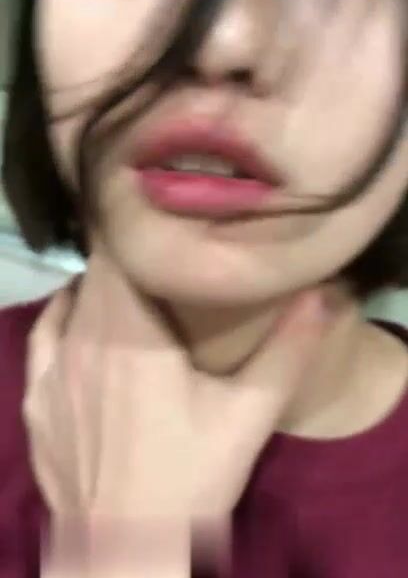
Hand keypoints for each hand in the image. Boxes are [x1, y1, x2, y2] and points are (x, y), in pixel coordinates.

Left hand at [24, 250, 332, 575]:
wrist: (127, 548)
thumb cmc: (191, 477)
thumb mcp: (249, 415)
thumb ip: (288, 350)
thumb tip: (322, 294)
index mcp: (131, 331)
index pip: (118, 253)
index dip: (140, 232)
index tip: (168, 227)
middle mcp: (83, 337)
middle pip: (97, 273)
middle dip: (128, 260)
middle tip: (163, 261)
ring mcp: (52, 369)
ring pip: (71, 300)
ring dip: (99, 289)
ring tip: (131, 291)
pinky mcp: (34, 399)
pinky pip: (43, 336)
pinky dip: (63, 318)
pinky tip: (80, 321)